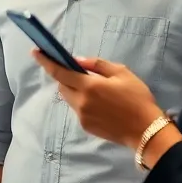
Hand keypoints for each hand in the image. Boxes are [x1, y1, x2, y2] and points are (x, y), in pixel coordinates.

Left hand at [31, 53, 164, 148]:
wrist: (146, 130)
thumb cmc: (137, 98)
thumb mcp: (122, 73)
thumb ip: (97, 65)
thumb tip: (77, 61)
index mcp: (89, 86)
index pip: (60, 72)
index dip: (46, 61)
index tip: (35, 52)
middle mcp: (81, 102)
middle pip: (62, 85)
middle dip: (65, 77)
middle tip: (79, 73)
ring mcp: (82, 116)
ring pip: (69, 98)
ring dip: (74, 90)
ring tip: (95, 90)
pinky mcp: (85, 127)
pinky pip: (78, 109)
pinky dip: (82, 102)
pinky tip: (100, 104)